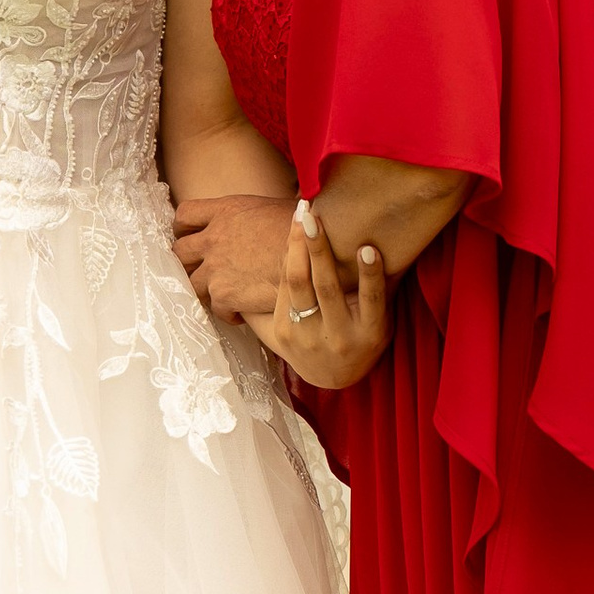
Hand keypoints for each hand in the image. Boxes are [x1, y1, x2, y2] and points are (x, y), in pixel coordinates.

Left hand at [171, 191, 295, 326]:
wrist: (316, 256)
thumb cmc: (304, 230)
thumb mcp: (269, 208)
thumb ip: (248, 216)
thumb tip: (255, 217)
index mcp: (225, 211)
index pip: (185, 215)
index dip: (185, 229)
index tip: (193, 237)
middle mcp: (214, 238)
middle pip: (180, 251)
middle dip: (189, 262)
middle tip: (204, 270)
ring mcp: (216, 268)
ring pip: (191, 283)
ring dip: (205, 289)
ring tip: (223, 294)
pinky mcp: (225, 295)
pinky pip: (214, 308)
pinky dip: (227, 312)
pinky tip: (241, 312)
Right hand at [265, 202, 390, 394]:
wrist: (342, 380)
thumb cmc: (307, 345)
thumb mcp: (279, 332)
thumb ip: (257, 307)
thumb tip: (220, 278)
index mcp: (286, 327)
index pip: (287, 280)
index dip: (292, 247)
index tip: (298, 215)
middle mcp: (310, 333)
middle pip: (301, 282)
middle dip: (303, 246)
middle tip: (306, 212)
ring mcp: (341, 336)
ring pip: (330, 290)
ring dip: (327, 255)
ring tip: (327, 224)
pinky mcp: (373, 336)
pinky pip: (371, 301)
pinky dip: (370, 275)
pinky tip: (369, 250)